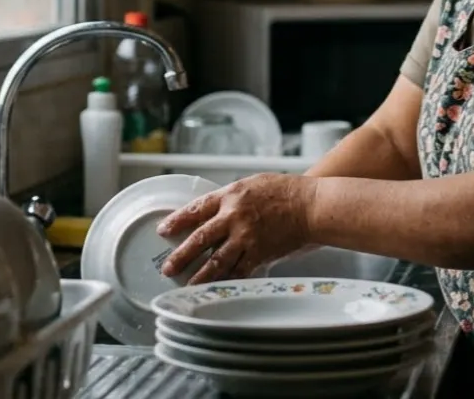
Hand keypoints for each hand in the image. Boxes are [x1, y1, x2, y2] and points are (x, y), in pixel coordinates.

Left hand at [156, 173, 316, 284]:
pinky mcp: (259, 253)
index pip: (196, 209)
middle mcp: (234, 217)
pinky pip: (238, 271)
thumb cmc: (284, 191)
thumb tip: (212, 213)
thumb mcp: (251, 184)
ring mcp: (246, 237)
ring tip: (187, 285)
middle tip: (168, 268)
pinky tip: (217, 288)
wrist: (309, 206)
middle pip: (200, 238)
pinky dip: (226, 280)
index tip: (164, 230)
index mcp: (231, 196)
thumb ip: (231, 198)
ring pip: (216, 261)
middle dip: (181, 255)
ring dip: (199, 275)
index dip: (177, 221)